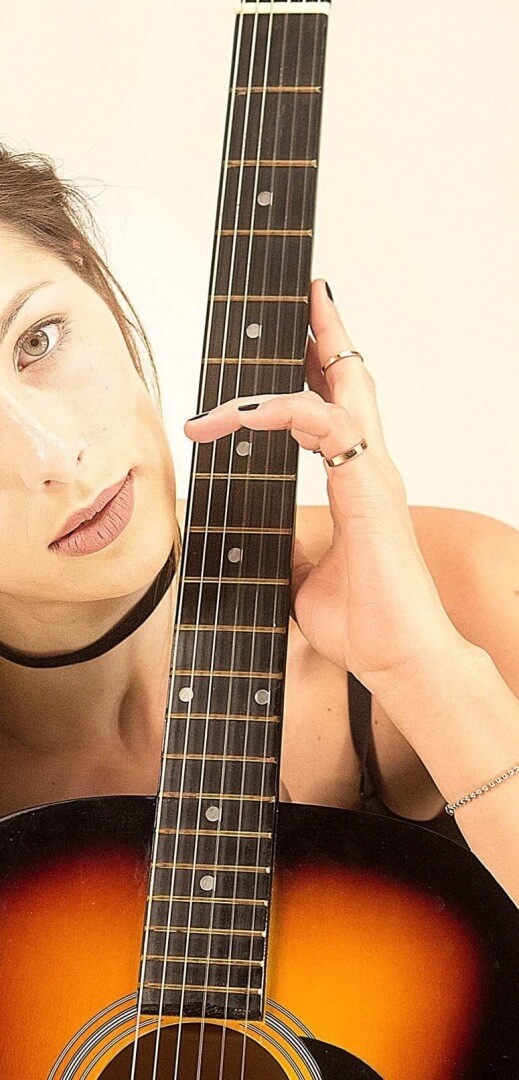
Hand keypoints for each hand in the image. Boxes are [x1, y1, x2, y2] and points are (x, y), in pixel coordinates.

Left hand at [184, 279, 460, 697]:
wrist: (396, 657)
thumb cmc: (362, 622)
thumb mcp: (301, 574)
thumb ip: (285, 543)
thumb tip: (250, 536)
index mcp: (359, 483)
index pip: (340, 406)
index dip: (321, 365)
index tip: (301, 334)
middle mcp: (371, 468)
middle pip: (351, 378)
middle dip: (327, 330)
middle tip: (307, 290)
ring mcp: (375, 472)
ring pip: (337, 387)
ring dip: (278, 373)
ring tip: (225, 385)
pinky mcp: (369, 485)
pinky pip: (320, 422)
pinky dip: (276, 410)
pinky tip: (239, 417)